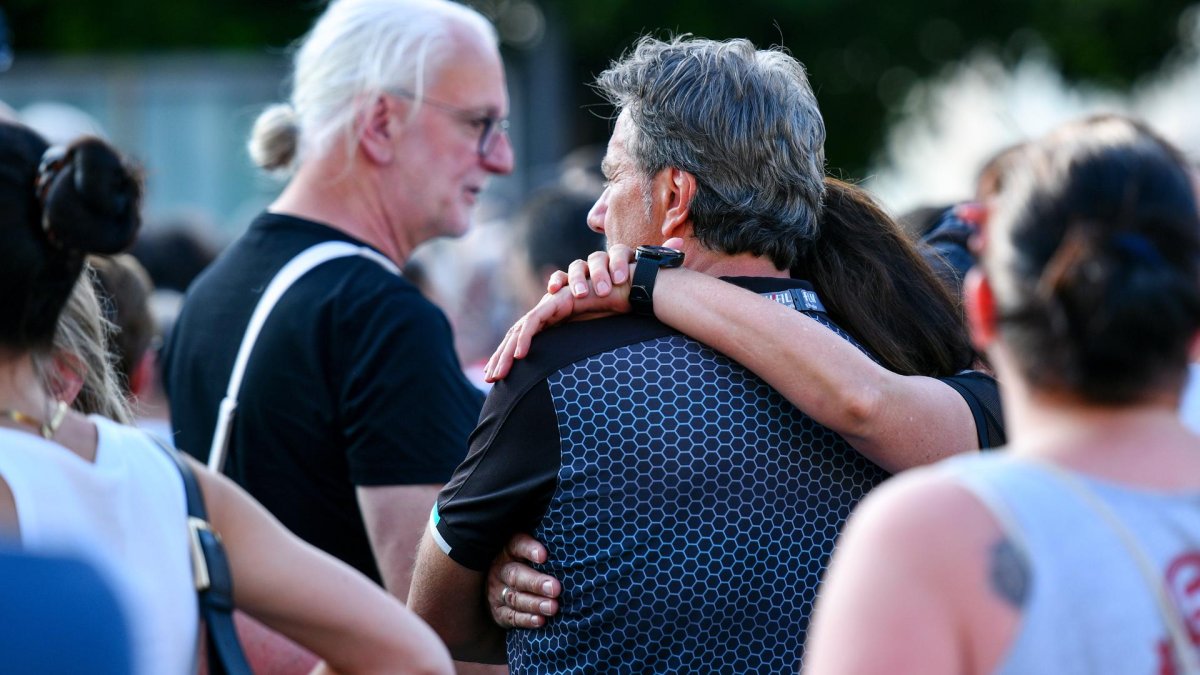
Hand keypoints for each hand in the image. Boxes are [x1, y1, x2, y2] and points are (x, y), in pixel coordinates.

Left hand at [485, 247, 634, 382]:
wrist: (629, 290)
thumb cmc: (614, 313)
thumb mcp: (590, 339)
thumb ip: (576, 351)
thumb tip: (573, 381)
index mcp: (552, 321)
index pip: (523, 341)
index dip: (508, 359)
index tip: (499, 381)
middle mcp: (548, 311)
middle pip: (516, 335)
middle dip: (501, 358)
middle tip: (491, 379)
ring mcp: (551, 304)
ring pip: (521, 329)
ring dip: (508, 352)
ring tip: (500, 373)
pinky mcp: (558, 300)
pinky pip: (537, 320)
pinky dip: (526, 337)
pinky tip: (520, 355)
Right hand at [487, 533, 561, 629]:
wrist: (501, 585)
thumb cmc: (529, 563)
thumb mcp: (532, 551)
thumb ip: (547, 547)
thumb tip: (575, 544)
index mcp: (510, 550)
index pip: (517, 545)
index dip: (529, 549)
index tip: (544, 555)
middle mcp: (501, 570)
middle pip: (516, 575)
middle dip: (536, 583)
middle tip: (555, 588)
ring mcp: (497, 591)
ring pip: (514, 597)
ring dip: (534, 603)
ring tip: (553, 607)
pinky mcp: (498, 612)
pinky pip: (511, 617)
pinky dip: (526, 620)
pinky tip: (540, 620)